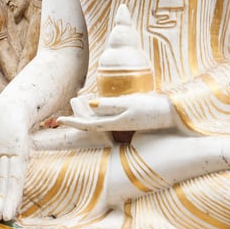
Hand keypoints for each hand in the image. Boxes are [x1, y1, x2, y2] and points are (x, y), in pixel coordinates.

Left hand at [57, 92, 177, 132]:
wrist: (171, 115)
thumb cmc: (152, 108)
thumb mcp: (131, 104)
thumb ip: (111, 104)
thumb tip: (91, 103)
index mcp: (114, 123)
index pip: (87, 124)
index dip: (72, 122)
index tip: (58, 120)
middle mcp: (115, 125)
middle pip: (90, 124)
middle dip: (75, 120)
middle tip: (58, 118)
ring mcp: (121, 123)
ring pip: (97, 121)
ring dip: (84, 116)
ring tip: (73, 108)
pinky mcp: (127, 119)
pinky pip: (106, 119)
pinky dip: (96, 114)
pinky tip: (95, 108)